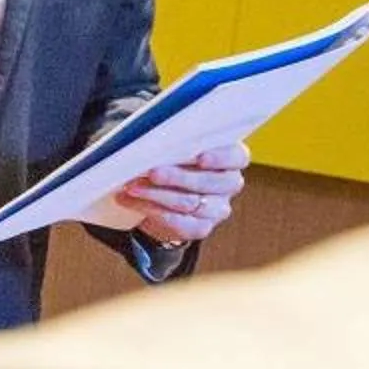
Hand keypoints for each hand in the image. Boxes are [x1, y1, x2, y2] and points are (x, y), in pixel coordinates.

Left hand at [115, 141, 248, 244]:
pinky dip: (151, 210)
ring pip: (190, 203)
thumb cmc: (171, 160)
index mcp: (230, 158)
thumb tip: (151, 141)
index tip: (200, 158)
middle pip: (209, 182)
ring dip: (156, 194)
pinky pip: (179, 223)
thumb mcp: (175, 147)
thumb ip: (174, 142)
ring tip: (131, 186)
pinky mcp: (200, 227)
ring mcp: (217, 208)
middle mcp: (228, 183)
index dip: (221, 158)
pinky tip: (131, 201)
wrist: (164, 197)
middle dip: (178, 177)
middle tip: (152, 172)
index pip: (237, 156)